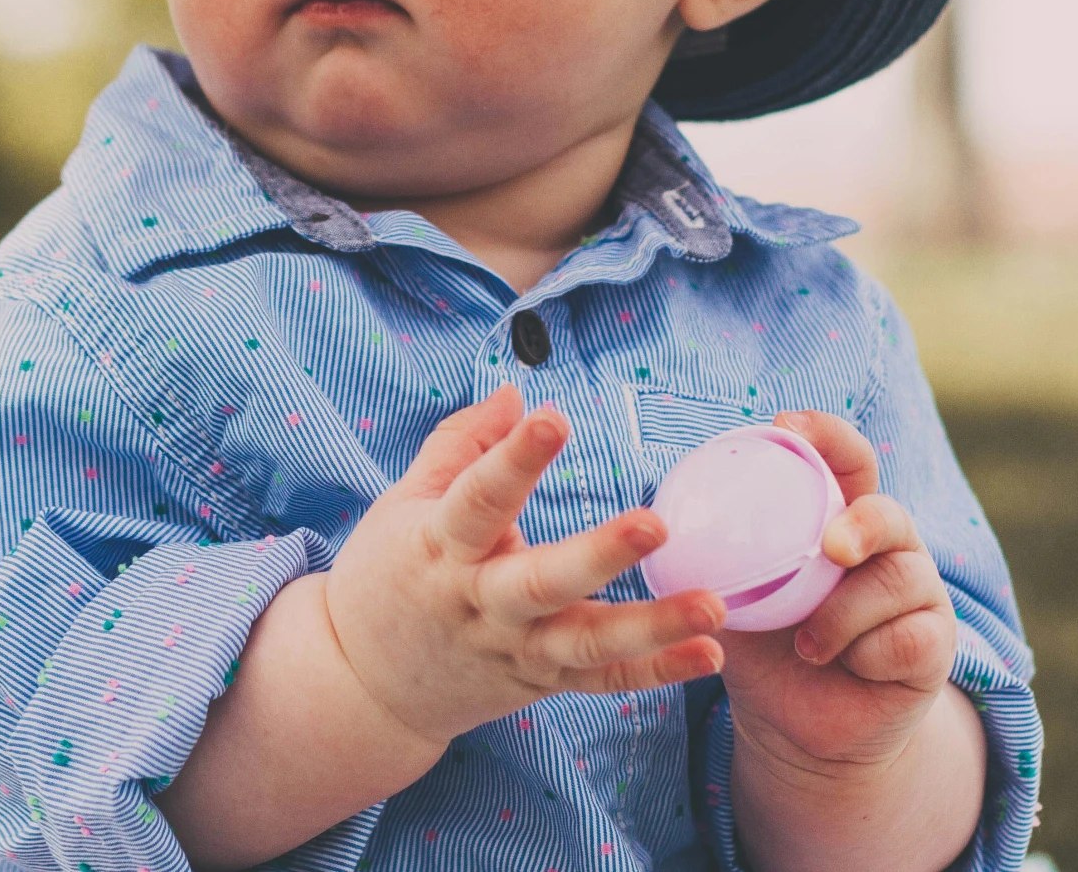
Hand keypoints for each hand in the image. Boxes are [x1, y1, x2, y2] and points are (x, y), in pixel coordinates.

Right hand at [320, 383, 725, 748]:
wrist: (363, 685)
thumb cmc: (387, 576)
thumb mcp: (404, 504)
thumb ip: (460, 444)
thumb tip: (515, 392)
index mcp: (439, 547)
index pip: (477, 499)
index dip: (513, 458)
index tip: (552, 416)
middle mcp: (479, 603)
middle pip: (540, 583)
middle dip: (599, 556)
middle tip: (656, 524)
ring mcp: (514, 650)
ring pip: (585, 645)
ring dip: (652, 628)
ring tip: (714, 606)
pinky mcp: (540, 683)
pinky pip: (603, 683)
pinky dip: (658, 672)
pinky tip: (708, 652)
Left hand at [716, 410, 957, 773]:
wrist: (795, 724)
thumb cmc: (764, 647)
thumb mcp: (732, 598)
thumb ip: (715, 558)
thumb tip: (661, 521)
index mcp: (837, 518)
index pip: (845, 460)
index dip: (825, 435)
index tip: (785, 424)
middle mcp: (885, 547)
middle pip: (888, 512)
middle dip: (862, 524)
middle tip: (831, 548)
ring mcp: (917, 592)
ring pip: (897, 580)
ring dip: (844, 616)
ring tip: (809, 644)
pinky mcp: (935, 644)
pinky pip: (910, 639)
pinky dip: (868, 654)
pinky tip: (848, 667)